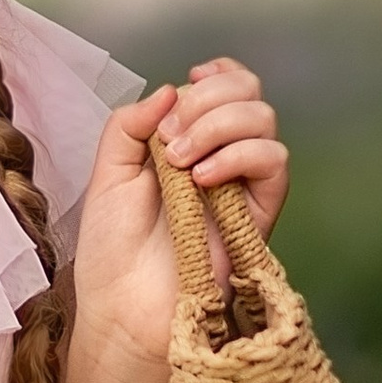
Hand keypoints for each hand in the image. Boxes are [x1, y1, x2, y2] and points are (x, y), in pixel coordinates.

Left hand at [70, 58, 290, 368]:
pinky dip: (237, 156)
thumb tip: (171, 89)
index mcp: (190, 143)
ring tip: (179, 161)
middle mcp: (223, 159)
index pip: (230, 88)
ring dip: (218, 126)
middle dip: (209, 99)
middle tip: (170, 136)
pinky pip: (274, 163)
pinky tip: (201, 179)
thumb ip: (131, 123)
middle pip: (250, 95)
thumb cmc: (113, 248)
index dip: (219, 75)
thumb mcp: (108, 171)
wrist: (123, 307)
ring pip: (265, 121)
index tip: (190, 81)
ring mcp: (243, 186)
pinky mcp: (259, 215)